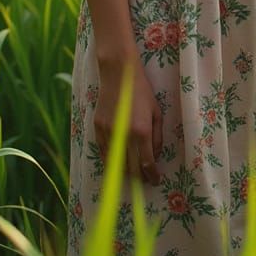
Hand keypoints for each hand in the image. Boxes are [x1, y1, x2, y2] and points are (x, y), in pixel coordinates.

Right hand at [95, 53, 163, 184]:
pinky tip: (116, 165)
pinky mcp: (98, 128)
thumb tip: (155, 156)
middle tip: (144, 181)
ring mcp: (109, 132)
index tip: (155, 181)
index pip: (147, 163)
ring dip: (123, 173)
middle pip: (130, 168)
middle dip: (138, 178)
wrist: (119, 74)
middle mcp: (124, 135)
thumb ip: (157, 137)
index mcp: (142, 131)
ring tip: (131, 176)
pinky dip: (110, 162)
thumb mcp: (156, 112)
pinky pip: (103, 153)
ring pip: (114, 163)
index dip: (152, 175)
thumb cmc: (142, 91)